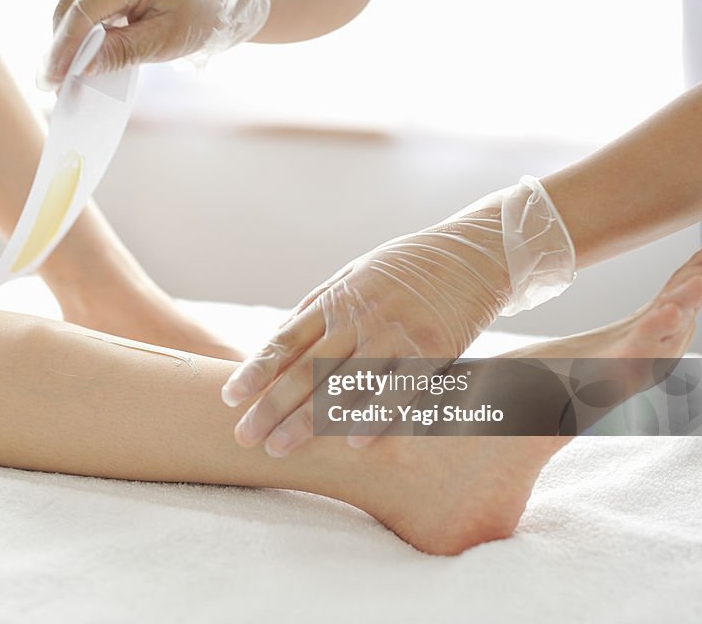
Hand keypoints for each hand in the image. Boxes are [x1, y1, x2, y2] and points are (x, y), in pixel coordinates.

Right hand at [40, 0, 269, 89]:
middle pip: (69, 6)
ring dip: (64, 41)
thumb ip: (121, 52)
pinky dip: (76, 33)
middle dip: (58, 47)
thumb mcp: (164, 41)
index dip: (65, 47)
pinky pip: (80, 6)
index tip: (53, 79)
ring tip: (60, 78)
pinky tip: (74, 60)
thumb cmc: (198, 16)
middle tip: (49, 85)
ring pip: (69, 6)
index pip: (84, 10)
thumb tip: (81, 67)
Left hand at [221, 177, 575, 455]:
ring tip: (279, 448)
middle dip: (271, 407)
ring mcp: (395, 333)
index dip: (256, 371)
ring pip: (344, 385)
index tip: (230, 399)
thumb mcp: (354, 277)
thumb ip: (318, 310)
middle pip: (305, 370)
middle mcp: (359, 317)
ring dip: (309, 421)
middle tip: (243, 438)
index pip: (285, 341)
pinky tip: (352, 443)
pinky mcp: (433, 348)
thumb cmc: (405, 270)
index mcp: (335, 300)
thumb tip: (279, 343)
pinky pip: (399, 389)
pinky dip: (375, 416)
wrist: (472, 252)